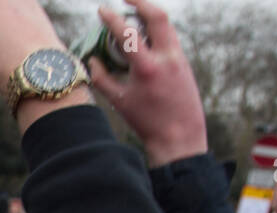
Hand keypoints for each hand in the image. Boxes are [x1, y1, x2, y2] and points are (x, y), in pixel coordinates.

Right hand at [87, 1, 206, 167]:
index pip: (127, 33)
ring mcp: (179, 57)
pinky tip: (144, 35)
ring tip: (132, 15)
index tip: (102, 10)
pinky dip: (155, 31)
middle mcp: (167, 57)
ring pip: (165, 25)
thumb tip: (92, 60)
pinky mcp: (184, 62)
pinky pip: (168, 37)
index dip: (112, 18)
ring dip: (148, 15)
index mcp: (147, 68)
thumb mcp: (119, 101)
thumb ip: (102, 78)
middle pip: (157, 16)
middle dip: (140, 1)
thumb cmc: (146, 121)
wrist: (179, 135)